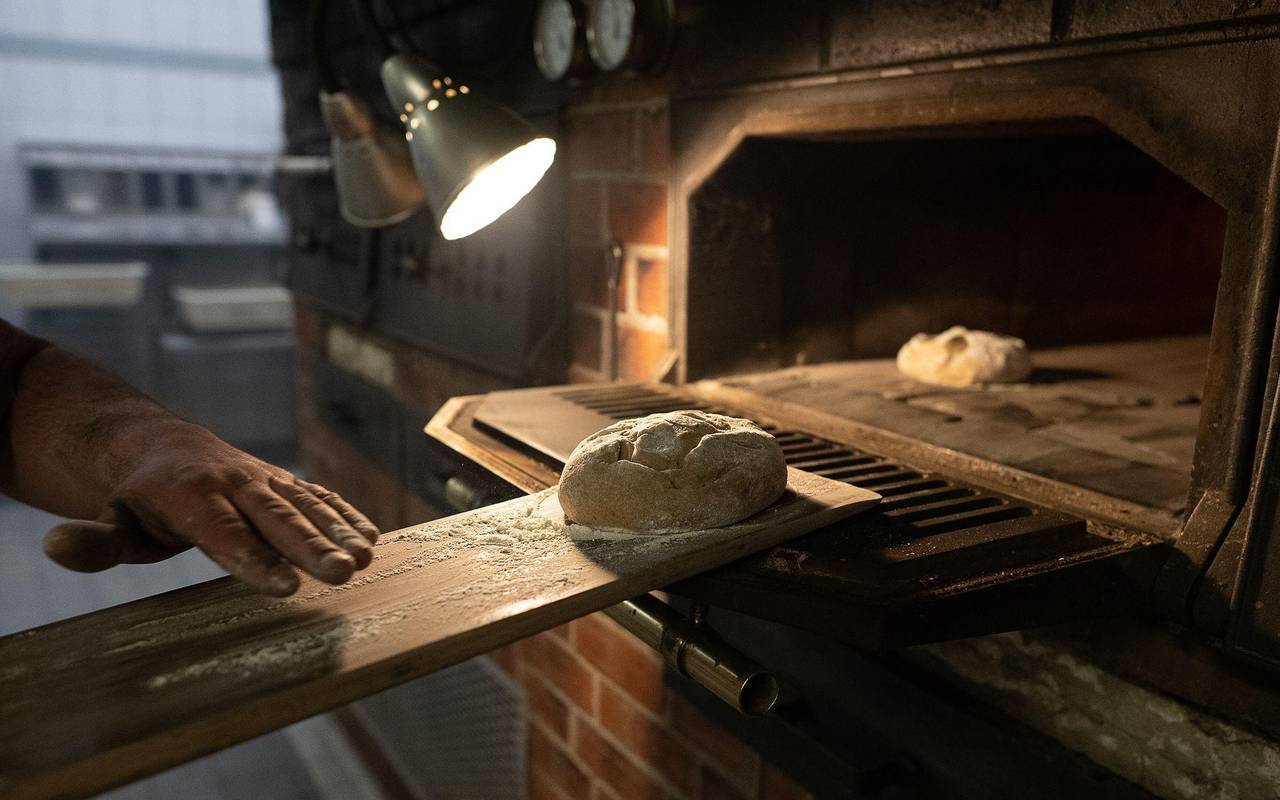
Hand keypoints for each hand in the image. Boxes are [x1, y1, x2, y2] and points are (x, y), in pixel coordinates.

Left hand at [41, 424, 379, 595]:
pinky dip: (346, 514)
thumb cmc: (138, 499)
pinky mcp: (282, 481)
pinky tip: (373, 538)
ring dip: (338, 531)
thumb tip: (54, 546)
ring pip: (304, 504)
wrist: (161, 445)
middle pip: (275, 518)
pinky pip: (319, 495)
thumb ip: (93, 541)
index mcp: (188, 494)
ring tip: (366, 558)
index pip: (224, 534)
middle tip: (343, 572)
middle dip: (312, 546)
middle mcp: (233, 481)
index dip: (254, 559)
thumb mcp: (111, 520)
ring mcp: (263, 478)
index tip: (286, 586)